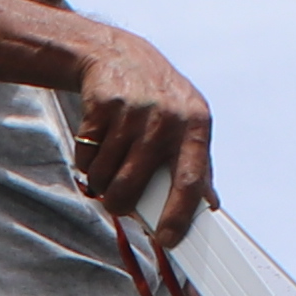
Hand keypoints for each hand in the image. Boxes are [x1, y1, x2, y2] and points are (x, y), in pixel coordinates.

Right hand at [67, 23, 214, 250]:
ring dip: (101, 182)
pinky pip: (87, 157)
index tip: (168, 239)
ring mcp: (133, 112)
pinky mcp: (102, 107)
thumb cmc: (159, 99)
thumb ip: (198, 164)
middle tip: (117, 203)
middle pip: (133, 185)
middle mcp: (166, 119)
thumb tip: (209, 204)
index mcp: (194, 126)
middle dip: (119, 203)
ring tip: (108, 166)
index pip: (190, 181)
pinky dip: (87, 162)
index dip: (178, 215)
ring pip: (105, 175)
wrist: (118, 56)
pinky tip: (98, 144)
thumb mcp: (187, 123)